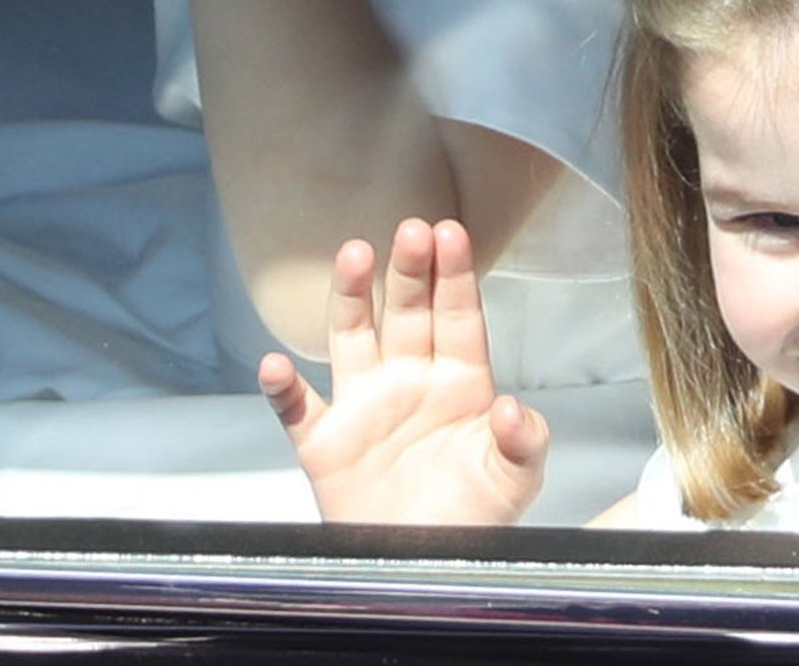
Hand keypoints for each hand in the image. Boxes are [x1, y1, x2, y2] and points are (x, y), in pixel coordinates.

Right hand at [258, 218, 547, 524]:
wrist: (426, 570)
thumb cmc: (474, 519)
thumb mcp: (516, 479)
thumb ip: (523, 440)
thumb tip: (512, 407)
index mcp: (459, 383)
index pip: (458, 316)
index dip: (455, 274)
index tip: (451, 233)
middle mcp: (409, 382)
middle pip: (407, 311)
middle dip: (410, 269)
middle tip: (411, 229)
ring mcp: (364, 407)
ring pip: (352, 336)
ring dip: (351, 298)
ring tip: (354, 255)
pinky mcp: (325, 443)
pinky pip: (296, 408)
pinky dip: (281, 388)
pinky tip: (274, 365)